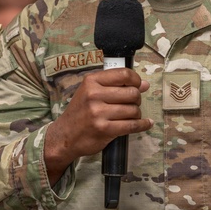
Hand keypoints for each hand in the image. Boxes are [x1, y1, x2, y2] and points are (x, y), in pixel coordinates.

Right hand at [44, 68, 151, 184]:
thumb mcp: (91, 92)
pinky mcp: (104, 129)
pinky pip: (132, 125)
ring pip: (133, 110)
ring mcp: (98, 113)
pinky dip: (142, 125)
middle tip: (132, 103)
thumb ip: (116, 86)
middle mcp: (94, 94)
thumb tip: (144, 84)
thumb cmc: (80, 112)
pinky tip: (145, 123)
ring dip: (137, 114)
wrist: (65, 135)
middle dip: (137, 99)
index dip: (136, 80)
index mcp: (91, 81)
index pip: (123, 74)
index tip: (137, 85)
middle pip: (132, 93)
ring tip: (130, 115)